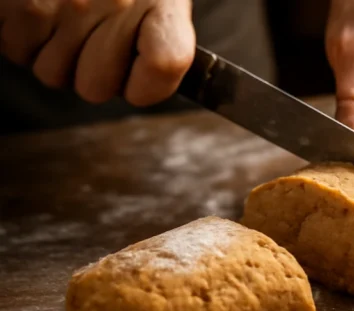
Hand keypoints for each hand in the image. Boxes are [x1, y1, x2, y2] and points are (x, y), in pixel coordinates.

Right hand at [0, 0, 194, 105]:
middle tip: (87, 37)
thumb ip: (163, 38)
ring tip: (60, 15)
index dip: (146, 87)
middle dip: (87, 71)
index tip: (138, 80)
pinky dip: (21, 36)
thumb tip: (148, 84)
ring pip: (52, 73)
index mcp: (161, 1)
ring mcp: (68, 3)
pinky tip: (37, 8)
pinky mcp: (24, 3)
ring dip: (51, 52)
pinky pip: (17, 50)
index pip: (164, 64)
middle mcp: (117, 2)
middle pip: (97, 87)